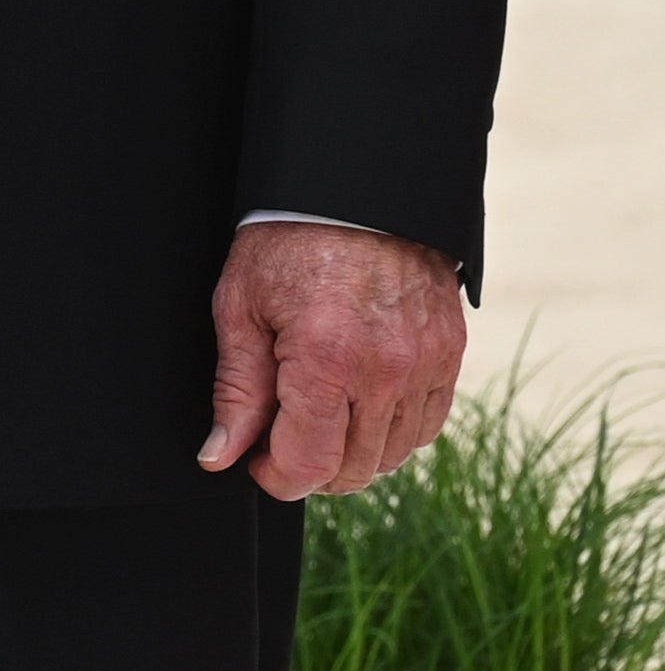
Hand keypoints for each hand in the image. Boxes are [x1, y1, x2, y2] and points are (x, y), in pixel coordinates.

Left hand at [202, 221, 466, 499]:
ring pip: (393, 455)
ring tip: (316, 423)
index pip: (309, 464)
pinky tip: (358, 411)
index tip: (254, 463)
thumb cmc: (288, 242)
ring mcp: (426, 365)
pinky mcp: (450, 356)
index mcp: (326, 359)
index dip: (275, 478)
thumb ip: (236, 391)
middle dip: (309, 470)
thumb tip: (220, 455)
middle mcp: (386, 371)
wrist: (357, 192)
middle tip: (278, 442)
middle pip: (353, 470)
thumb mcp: (240, 308)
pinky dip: (391, 434)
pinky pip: (426, 425)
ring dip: (352, 457)